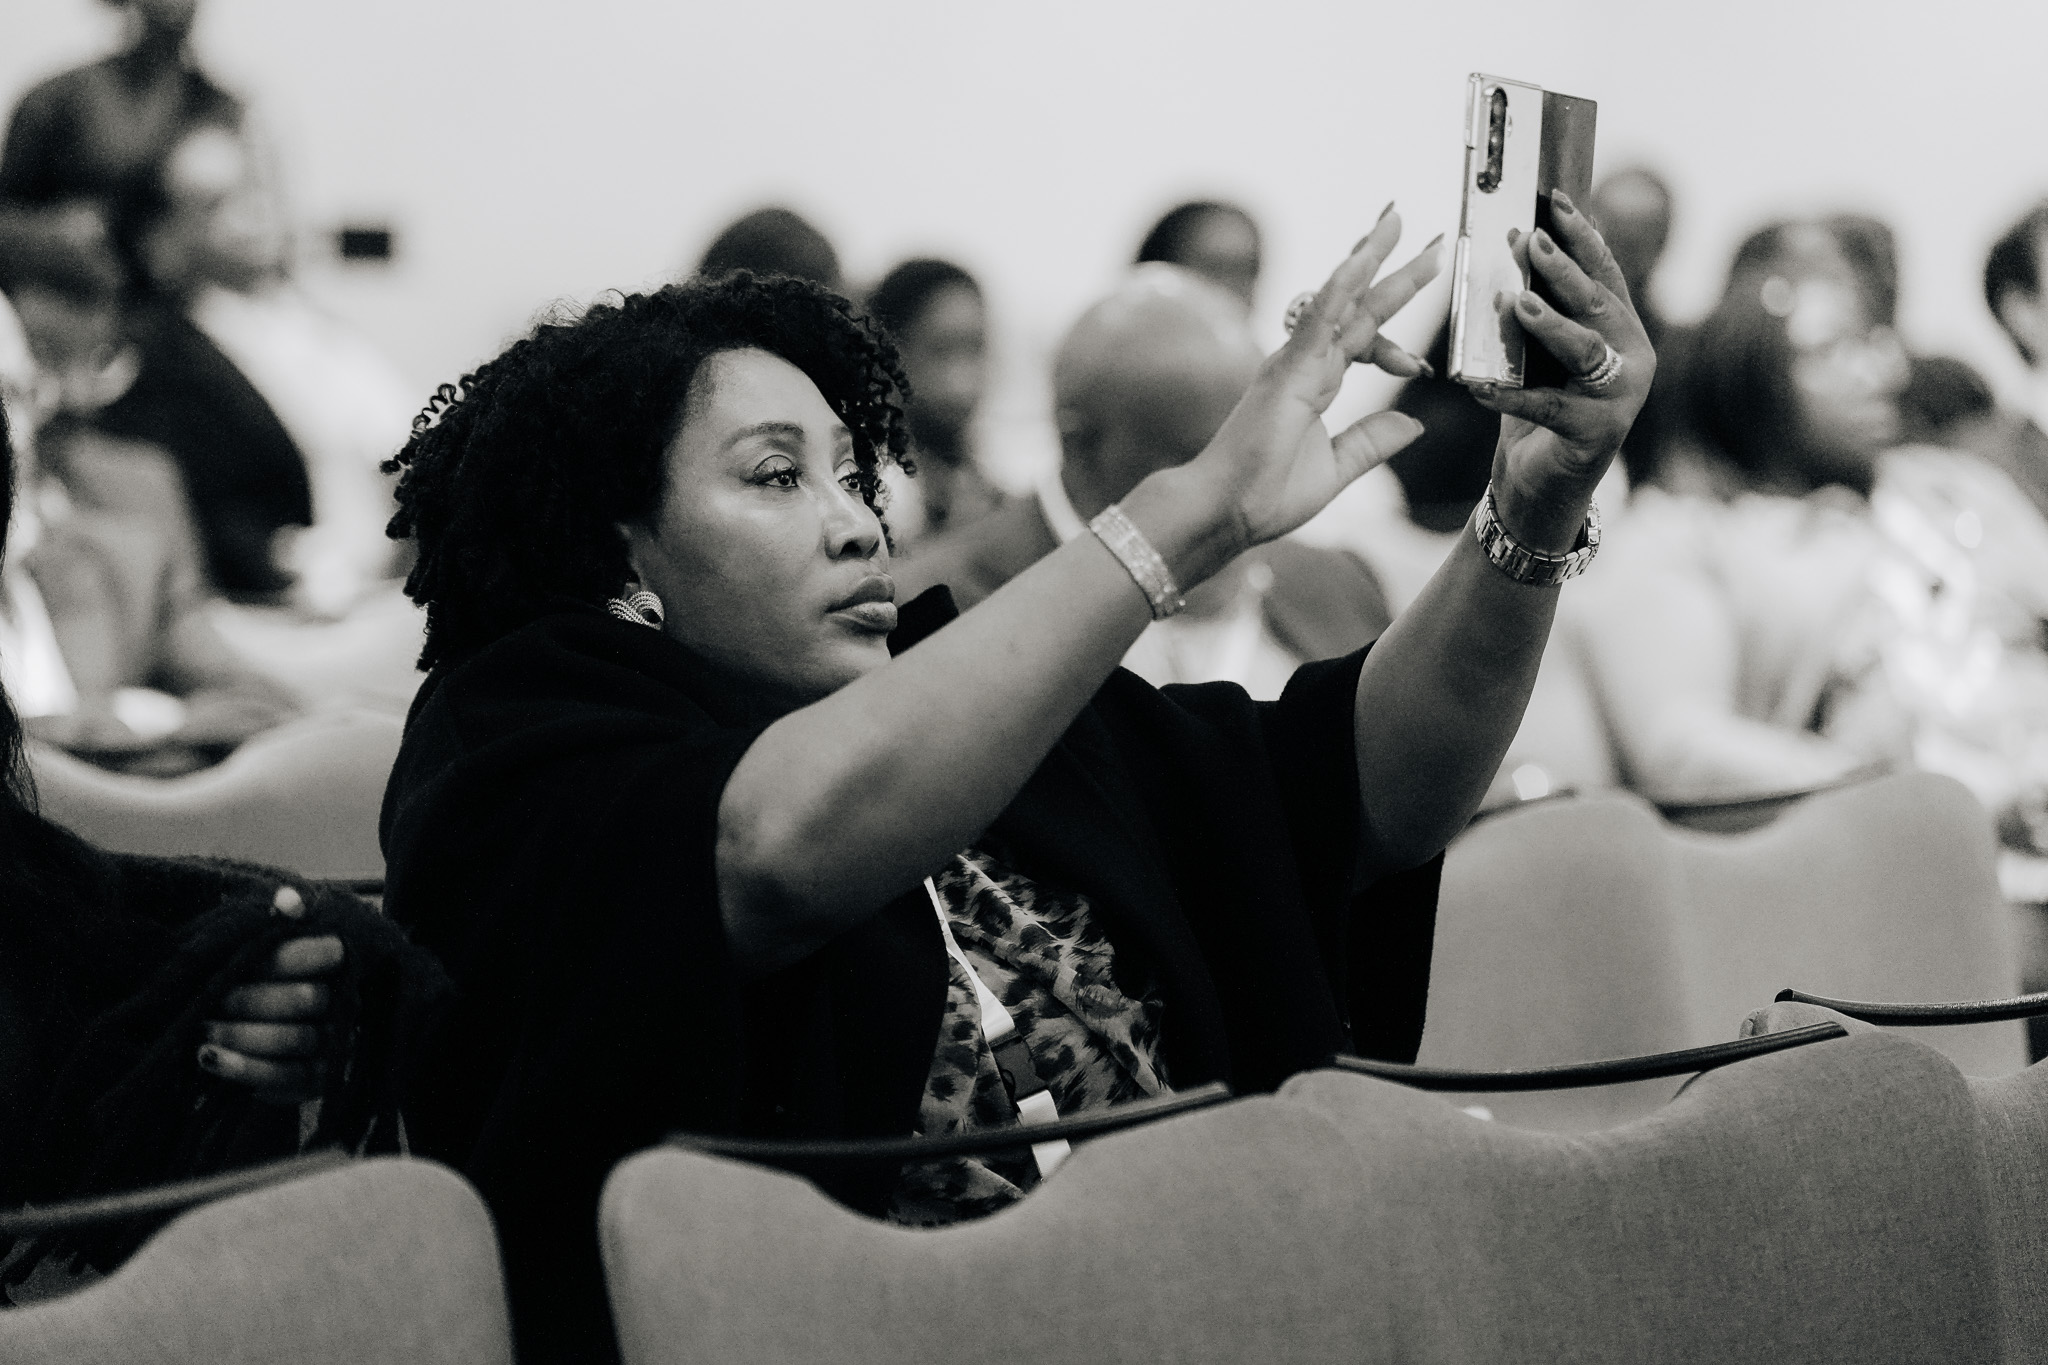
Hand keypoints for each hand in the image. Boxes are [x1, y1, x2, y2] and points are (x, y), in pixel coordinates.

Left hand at [199, 933, 343, 1103]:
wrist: (253, 1029)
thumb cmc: (257, 976)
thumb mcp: (262, 944)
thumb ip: (274, 922)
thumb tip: (289, 901)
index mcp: (339, 962)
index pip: (326, 954)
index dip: (292, 955)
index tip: (248, 958)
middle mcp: (346, 1003)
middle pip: (308, 999)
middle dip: (254, 999)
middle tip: (214, 998)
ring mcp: (333, 1045)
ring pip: (296, 1039)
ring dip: (243, 1034)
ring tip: (202, 1028)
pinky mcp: (314, 1080)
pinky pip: (283, 1077)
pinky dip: (243, 1068)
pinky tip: (208, 1058)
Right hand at [1189, 207, 1442, 551]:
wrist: (1227, 511)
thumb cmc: (1265, 494)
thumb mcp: (1336, 468)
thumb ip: (1372, 441)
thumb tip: (1414, 422)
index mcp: (1316, 384)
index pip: (1362, 343)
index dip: (1395, 342)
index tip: (1423, 362)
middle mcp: (1306, 364)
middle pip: (1357, 306)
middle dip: (1393, 270)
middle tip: (1428, 237)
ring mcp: (1295, 362)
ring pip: (1340, 298)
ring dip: (1370, 257)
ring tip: (1397, 219)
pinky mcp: (1286, 370)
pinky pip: (1317, 318)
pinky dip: (1340, 287)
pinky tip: (1362, 259)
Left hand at [1468, 190, 1656, 552]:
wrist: (1540, 486)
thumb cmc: (1537, 411)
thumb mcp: (1539, 355)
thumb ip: (1539, 312)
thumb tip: (1512, 252)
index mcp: (1622, 329)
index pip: (1603, 272)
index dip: (1581, 236)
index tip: (1554, 201)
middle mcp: (1632, 358)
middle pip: (1595, 303)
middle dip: (1561, 270)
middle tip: (1528, 242)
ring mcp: (1620, 398)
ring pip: (1583, 350)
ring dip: (1548, 324)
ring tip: (1516, 303)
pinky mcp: (1596, 434)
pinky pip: (1546, 407)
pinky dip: (1509, 396)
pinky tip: (1478, 387)